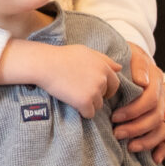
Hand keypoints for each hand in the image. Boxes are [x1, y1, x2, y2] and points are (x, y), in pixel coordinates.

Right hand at [0, 36, 121, 116]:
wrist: (44, 64)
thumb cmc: (61, 56)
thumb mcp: (85, 52)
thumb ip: (104, 59)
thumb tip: (120, 67)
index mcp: (103, 66)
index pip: (114, 83)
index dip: (106, 89)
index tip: (95, 90)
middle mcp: (102, 79)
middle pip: (106, 95)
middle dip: (98, 97)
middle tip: (83, 95)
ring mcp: (94, 91)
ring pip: (98, 105)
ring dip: (88, 104)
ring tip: (74, 97)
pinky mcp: (84, 102)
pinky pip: (89, 114)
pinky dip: (82, 112)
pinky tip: (73, 106)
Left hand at [115, 45, 164, 156]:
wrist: (126, 59)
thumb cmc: (125, 57)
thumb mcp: (132, 54)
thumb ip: (138, 64)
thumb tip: (142, 82)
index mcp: (156, 80)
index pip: (150, 99)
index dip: (134, 110)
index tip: (114, 116)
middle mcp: (160, 95)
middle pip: (155, 116)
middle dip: (136, 127)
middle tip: (116, 133)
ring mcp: (160, 107)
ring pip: (160, 128)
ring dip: (145, 139)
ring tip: (127, 145)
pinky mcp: (155, 118)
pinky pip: (161, 136)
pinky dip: (155, 146)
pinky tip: (143, 153)